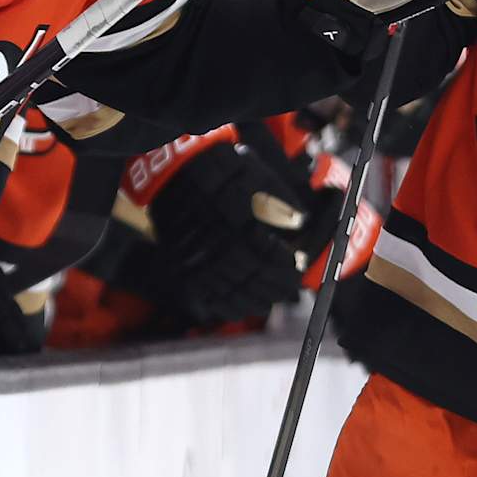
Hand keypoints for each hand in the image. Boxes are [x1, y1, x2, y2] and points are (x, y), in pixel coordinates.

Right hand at [148, 142, 305, 324]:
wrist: (175, 169)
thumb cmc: (221, 170)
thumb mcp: (258, 176)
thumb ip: (282, 203)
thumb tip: (301, 224)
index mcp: (240, 226)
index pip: (272, 260)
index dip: (288, 268)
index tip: (297, 268)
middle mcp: (218, 248)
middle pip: (254, 280)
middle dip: (276, 286)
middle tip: (289, 289)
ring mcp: (198, 261)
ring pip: (232, 293)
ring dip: (255, 300)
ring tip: (270, 301)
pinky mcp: (182, 267)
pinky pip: (207, 297)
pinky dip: (227, 307)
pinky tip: (240, 308)